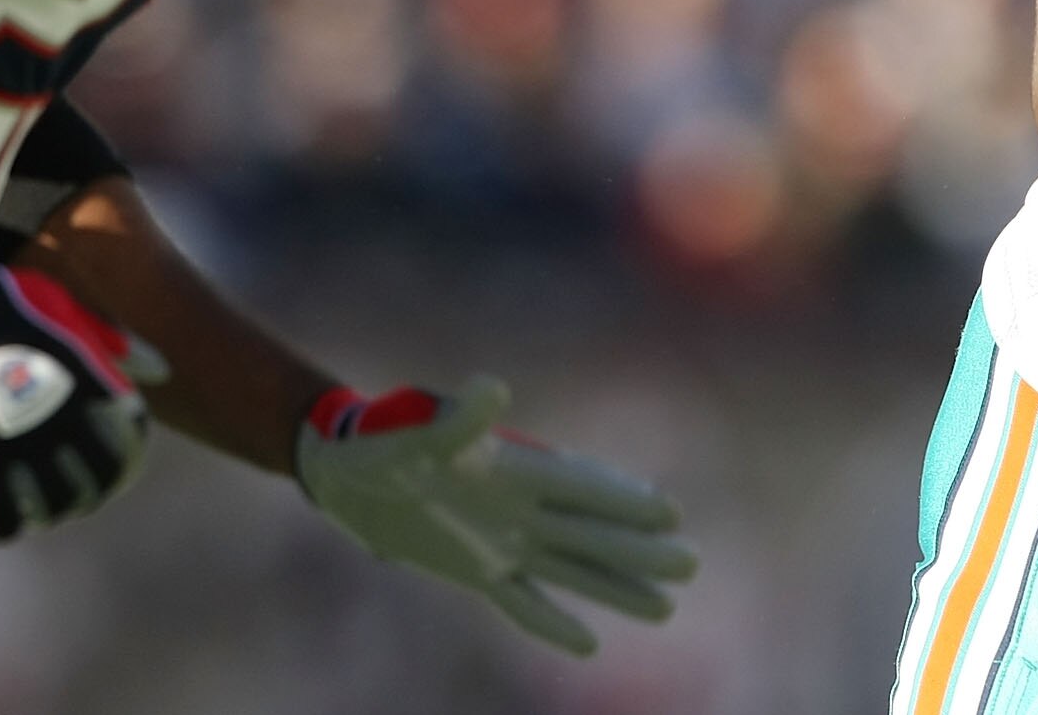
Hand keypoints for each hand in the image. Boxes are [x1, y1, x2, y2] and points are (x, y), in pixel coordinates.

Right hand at [0, 251, 164, 540]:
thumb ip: (108, 339)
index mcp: (87, 385)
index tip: (121, 458)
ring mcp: (17, 450)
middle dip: (94, 489)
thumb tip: (159, 369)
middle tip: (83, 486)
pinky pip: (1, 520)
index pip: (130, 443)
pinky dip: (6, 522)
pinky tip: (4, 509)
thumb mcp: (61, 306)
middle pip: (95, 485)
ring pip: (51, 509)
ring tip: (45, 501)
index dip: (129, 457)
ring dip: (53, 509)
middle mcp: (60, 424)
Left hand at [294, 377, 697, 655]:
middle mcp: (521, 508)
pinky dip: (552, 623)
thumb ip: (460, 417)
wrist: (346, 469)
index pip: (582, 489)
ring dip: (616, 587)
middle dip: (639, 549)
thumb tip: (494, 392)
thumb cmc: (384, 437)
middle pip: (592, 534)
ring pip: (573, 571)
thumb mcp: (417, 426)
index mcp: (517, 470)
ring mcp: (503, 542)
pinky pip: (524, 603)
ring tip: (666, 606)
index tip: (669, 512)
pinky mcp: (477, 570)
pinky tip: (589, 645)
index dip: (623, 500)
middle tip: (692, 562)